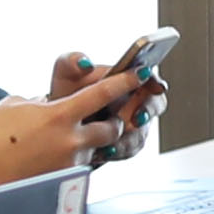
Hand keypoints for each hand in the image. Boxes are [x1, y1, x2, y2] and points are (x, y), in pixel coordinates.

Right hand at [0, 77, 147, 182]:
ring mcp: (68, 164)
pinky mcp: (62, 183)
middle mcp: (70, 140)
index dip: (125, 81)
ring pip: (95, 151)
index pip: (102, 93)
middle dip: (110, 124)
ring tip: (58, 144)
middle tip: (101, 120)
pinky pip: (77, 169)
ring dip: (87, 145)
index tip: (140, 73)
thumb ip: (46, 103)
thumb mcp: (19, 105)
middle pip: (111, 129)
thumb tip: (58, 105)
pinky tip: (49, 160)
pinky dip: (70, 162)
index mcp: (60, 114)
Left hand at [45, 49, 166, 155]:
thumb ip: (71, 62)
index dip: (155, 81)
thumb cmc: (67, 93)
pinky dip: (119, 150)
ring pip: (141, 131)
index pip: (149, 76)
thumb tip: (85, 63)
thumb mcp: (64, 75)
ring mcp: (132, 123)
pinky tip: (104, 151)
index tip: (156, 86)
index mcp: (125, 77)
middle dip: (148, 111)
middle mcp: (134, 99)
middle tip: (136, 117)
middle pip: (155, 104)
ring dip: (129, 137)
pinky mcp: (126, 142)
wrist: (57, 122)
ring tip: (113, 141)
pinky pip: (130, 148)